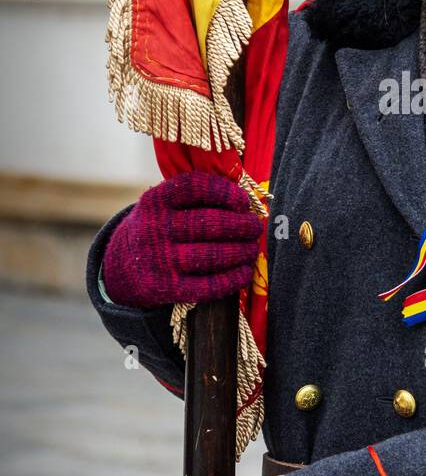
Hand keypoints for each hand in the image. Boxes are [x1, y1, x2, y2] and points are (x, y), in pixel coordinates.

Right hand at [102, 171, 261, 307]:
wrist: (121, 266)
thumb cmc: (159, 228)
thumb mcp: (164, 205)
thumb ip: (196, 197)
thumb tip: (247, 201)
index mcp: (155, 200)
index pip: (195, 187)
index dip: (226, 192)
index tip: (243, 201)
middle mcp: (154, 228)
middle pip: (208, 223)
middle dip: (241, 225)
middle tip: (255, 227)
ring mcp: (158, 260)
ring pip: (211, 255)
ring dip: (241, 252)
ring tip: (252, 248)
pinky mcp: (165, 288)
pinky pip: (207, 285)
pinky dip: (232, 279)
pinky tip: (245, 272)